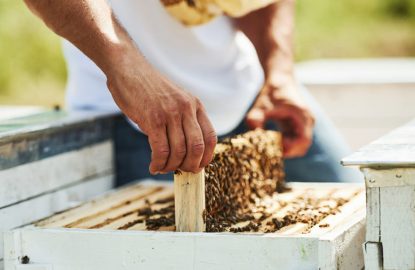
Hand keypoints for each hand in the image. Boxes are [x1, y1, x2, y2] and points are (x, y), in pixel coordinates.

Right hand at [107, 57, 216, 173]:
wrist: (128, 68)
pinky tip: (154, 166)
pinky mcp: (153, 119)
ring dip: (171, 166)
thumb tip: (184, 151)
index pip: (211, 137)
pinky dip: (159, 163)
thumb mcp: (175, 99)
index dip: (207, 157)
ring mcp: (171, 113)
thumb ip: (182, 120)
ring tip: (163, 168)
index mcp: (195, 105)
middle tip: (182, 172)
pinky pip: (161, 150)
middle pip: (197, 148)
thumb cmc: (148, 88)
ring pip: (179, 151)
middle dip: (191, 166)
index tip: (198, 166)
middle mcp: (186, 109)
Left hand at [246, 80, 314, 157]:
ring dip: (286, 148)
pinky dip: (285, 143)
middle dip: (287, 151)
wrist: (280, 78)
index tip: (272, 146)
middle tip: (270, 150)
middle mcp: (307, 121)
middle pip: (302, 146)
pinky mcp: (299, 125)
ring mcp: (305, 123)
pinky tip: (272, 139)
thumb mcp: (261, 105)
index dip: (289, 148)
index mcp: (302, 116)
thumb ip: (255, 119)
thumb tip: (253, 135)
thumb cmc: (271, 91)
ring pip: (299, 145)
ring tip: (270, 144)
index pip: (302, 141)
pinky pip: (295, 140)